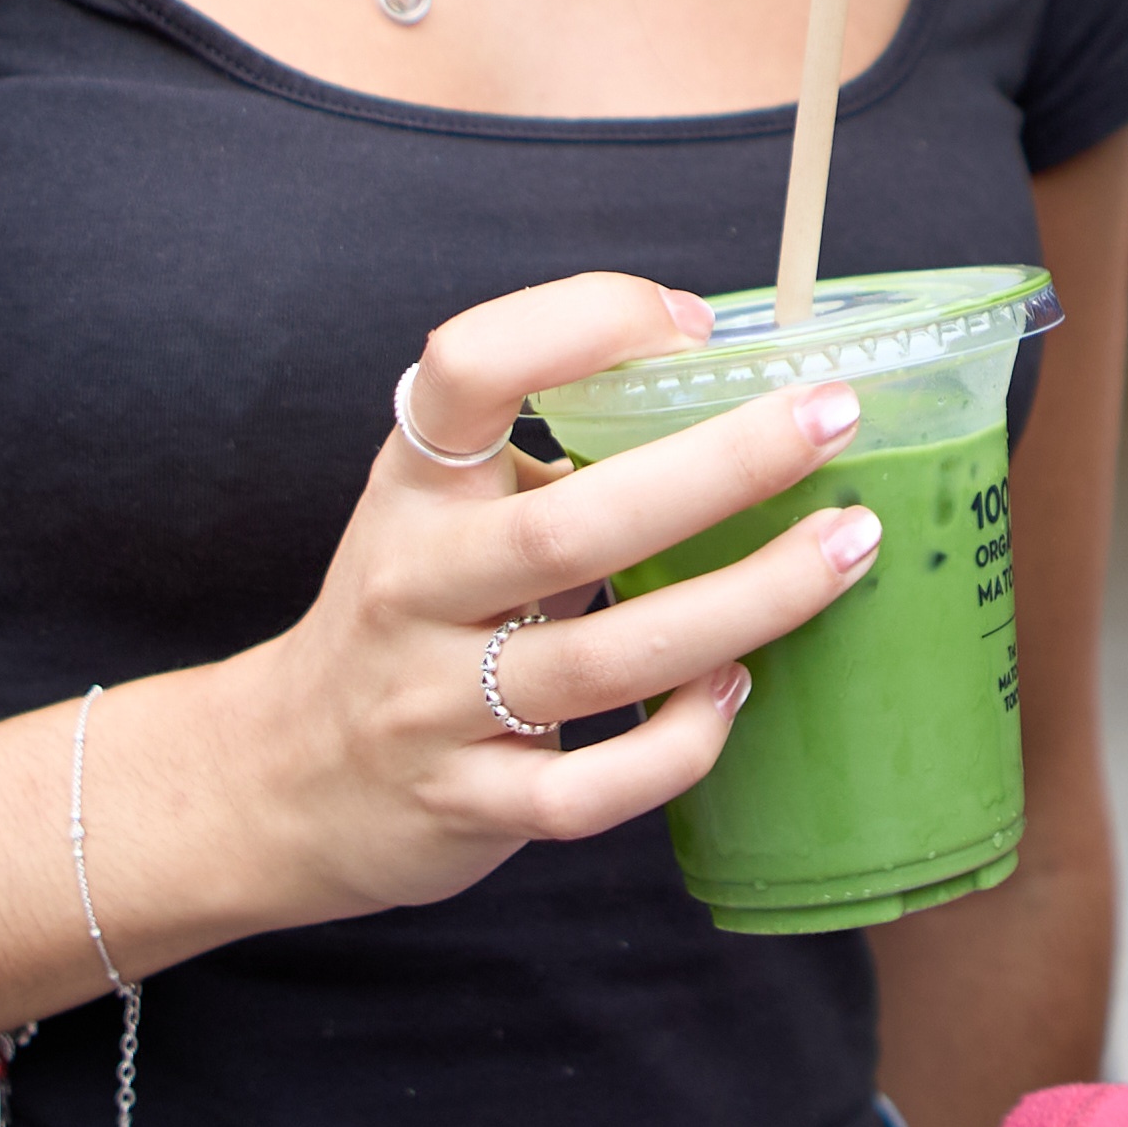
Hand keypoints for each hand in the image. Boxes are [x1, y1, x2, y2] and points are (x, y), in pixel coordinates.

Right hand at [214, 274, 883, 928]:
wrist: (280, 780)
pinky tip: (737, 692)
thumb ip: (557, 460)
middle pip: (569, 526)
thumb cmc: (408, 615)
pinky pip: (591, 789)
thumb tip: (734, 393)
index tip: (693, 322)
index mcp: (414, 486)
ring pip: (605, 657)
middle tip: (833, 419)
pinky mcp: (467, 805)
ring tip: (847, 550)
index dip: (583, 323)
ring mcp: (434, 704)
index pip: (466, 369)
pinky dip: (678, 744)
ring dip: (746, 602)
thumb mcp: (444, 512)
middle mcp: (416, 585)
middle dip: (718, 469)